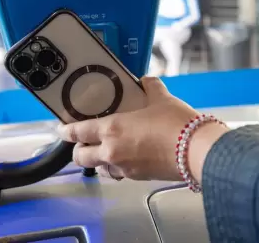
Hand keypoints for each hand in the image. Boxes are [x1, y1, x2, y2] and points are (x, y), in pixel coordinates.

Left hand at [57, 77, 227, 181]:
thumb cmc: (177, 124)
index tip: (62, 128)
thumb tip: (145, 81)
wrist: (196, 150)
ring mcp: (124, 168)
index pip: (78, 132)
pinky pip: (118, 174)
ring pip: (98, 169)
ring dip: (97, 161)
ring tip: (105, 151)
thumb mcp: (161, 98)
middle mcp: (112, 151)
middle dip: (78, 150)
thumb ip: (149, 87)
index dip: (66, 131)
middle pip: (81, 157)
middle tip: (82, 141)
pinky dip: (116, 168)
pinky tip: (126, 158)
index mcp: (112, 129)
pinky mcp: (138, 178)